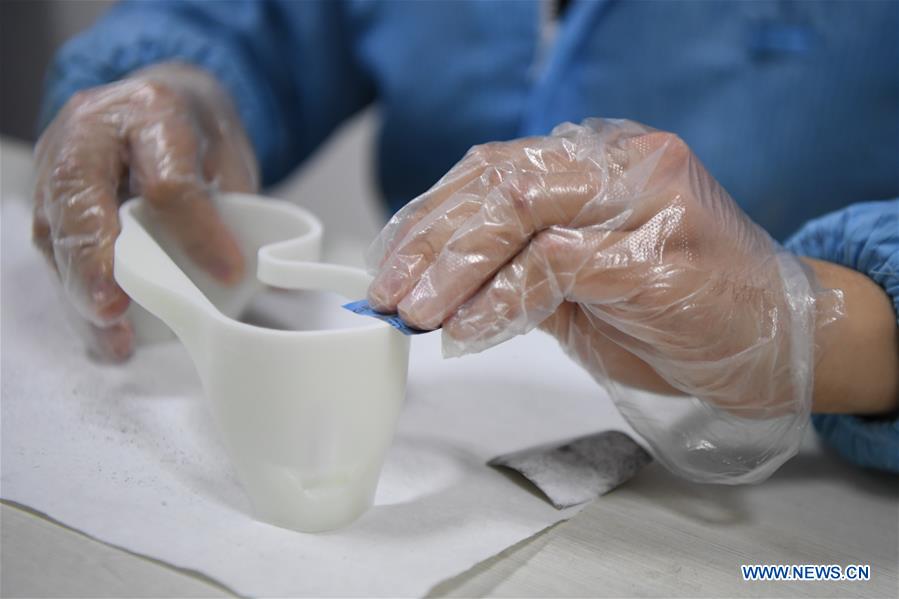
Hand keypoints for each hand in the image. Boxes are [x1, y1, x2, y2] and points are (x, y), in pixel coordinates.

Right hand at [33, 62, 257, 359]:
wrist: (155, 101)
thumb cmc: (195, 132)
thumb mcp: (227, 153)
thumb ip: (238, 206)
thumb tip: (272, 276)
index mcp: (151, 111)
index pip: (168, 180)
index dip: (198, 231)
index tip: (229, 271)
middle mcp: (91, 134)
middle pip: (83, 202)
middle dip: (95, 262)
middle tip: (112, 308)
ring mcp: (59, 166)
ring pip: (56, 234)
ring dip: (81, 292)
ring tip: (113, 337)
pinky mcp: (47, 200)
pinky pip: (53, 252)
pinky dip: (76, 295)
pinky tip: (100, 331)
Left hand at [368, 118, 841, 481]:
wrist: (782, 339)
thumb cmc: (683, 311)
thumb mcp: (583, 289)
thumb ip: (520, 273)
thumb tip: (437, 290)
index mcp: (599, 161)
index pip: (493, 170)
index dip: (430, 216)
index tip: (390, 261)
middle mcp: (620, 162)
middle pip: (496, 180)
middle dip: (428, 241)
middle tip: (388, 292)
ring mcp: (643, 199)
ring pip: (516, 208)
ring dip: (452, 267)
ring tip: (413, 311)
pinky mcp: (656, 251)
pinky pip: (551, 264)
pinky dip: (497, 299)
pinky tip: (466, 328)